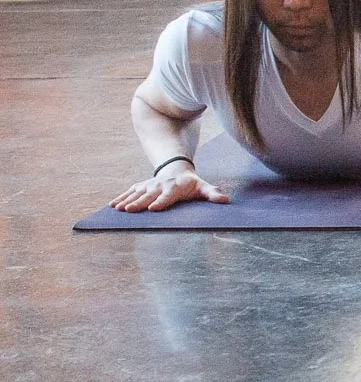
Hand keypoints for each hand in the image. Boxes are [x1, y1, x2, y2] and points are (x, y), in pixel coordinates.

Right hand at [110, 168, 228, 212]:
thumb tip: (225, 200)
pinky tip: (113, 205)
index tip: (154, 209)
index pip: (168, 196)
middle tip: (130, 211)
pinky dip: (121, 197)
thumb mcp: (203, 187)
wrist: (177, 171)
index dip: (162, 202)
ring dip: (128, 201)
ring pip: (137, 193)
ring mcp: (149, 185)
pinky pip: (130, 191)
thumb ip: (213, 194)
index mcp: (176, 188)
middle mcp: (161, 186)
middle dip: (140, 203)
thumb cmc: (192, 185)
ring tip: (119, 209)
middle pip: (149, 196)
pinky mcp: (141, 186)